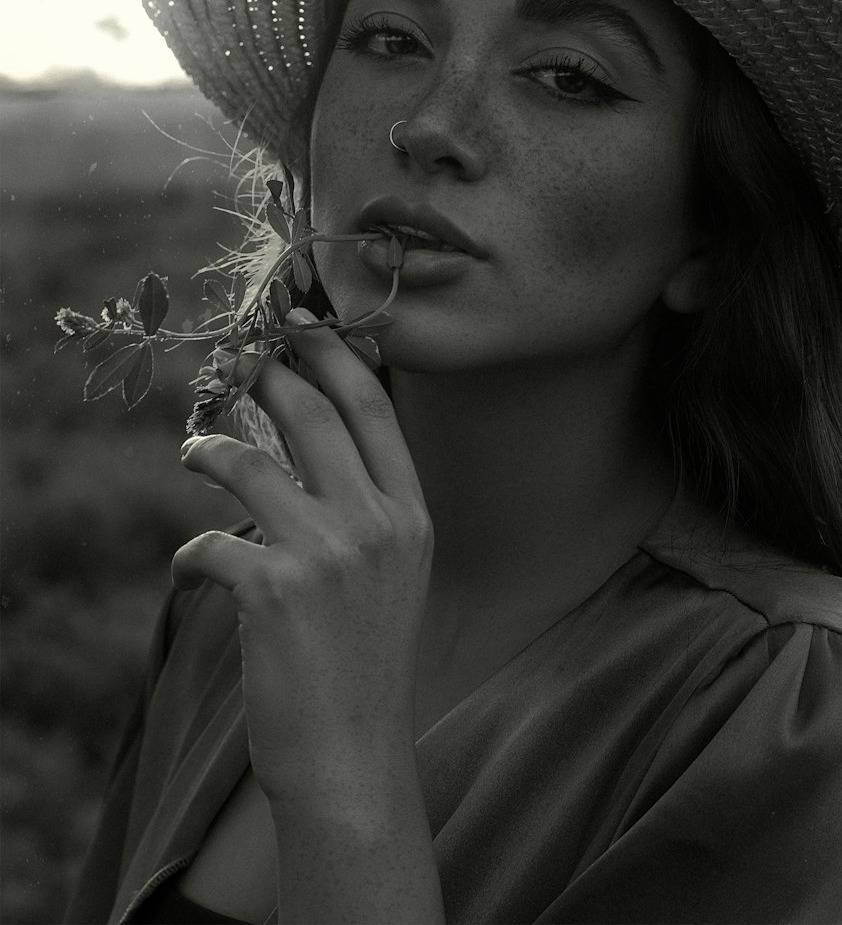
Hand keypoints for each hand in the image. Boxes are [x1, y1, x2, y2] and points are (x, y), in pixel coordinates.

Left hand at [172, 309, 432, 802]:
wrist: (353, 754)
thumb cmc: (367, 660)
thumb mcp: (393, 573)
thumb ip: (367, 508)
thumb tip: (310, 447)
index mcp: (411, 515)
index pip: (375, 411)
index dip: (336, 358)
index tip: (304, 326)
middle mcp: (376, 524)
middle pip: (314, 415)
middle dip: (269, 376)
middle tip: (237, 361)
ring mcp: (326, 554)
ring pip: (251, 462)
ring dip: (210, 448)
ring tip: (193, 450)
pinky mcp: (272, 590)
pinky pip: (209, 543)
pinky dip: (191, 553)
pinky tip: (191, 568)